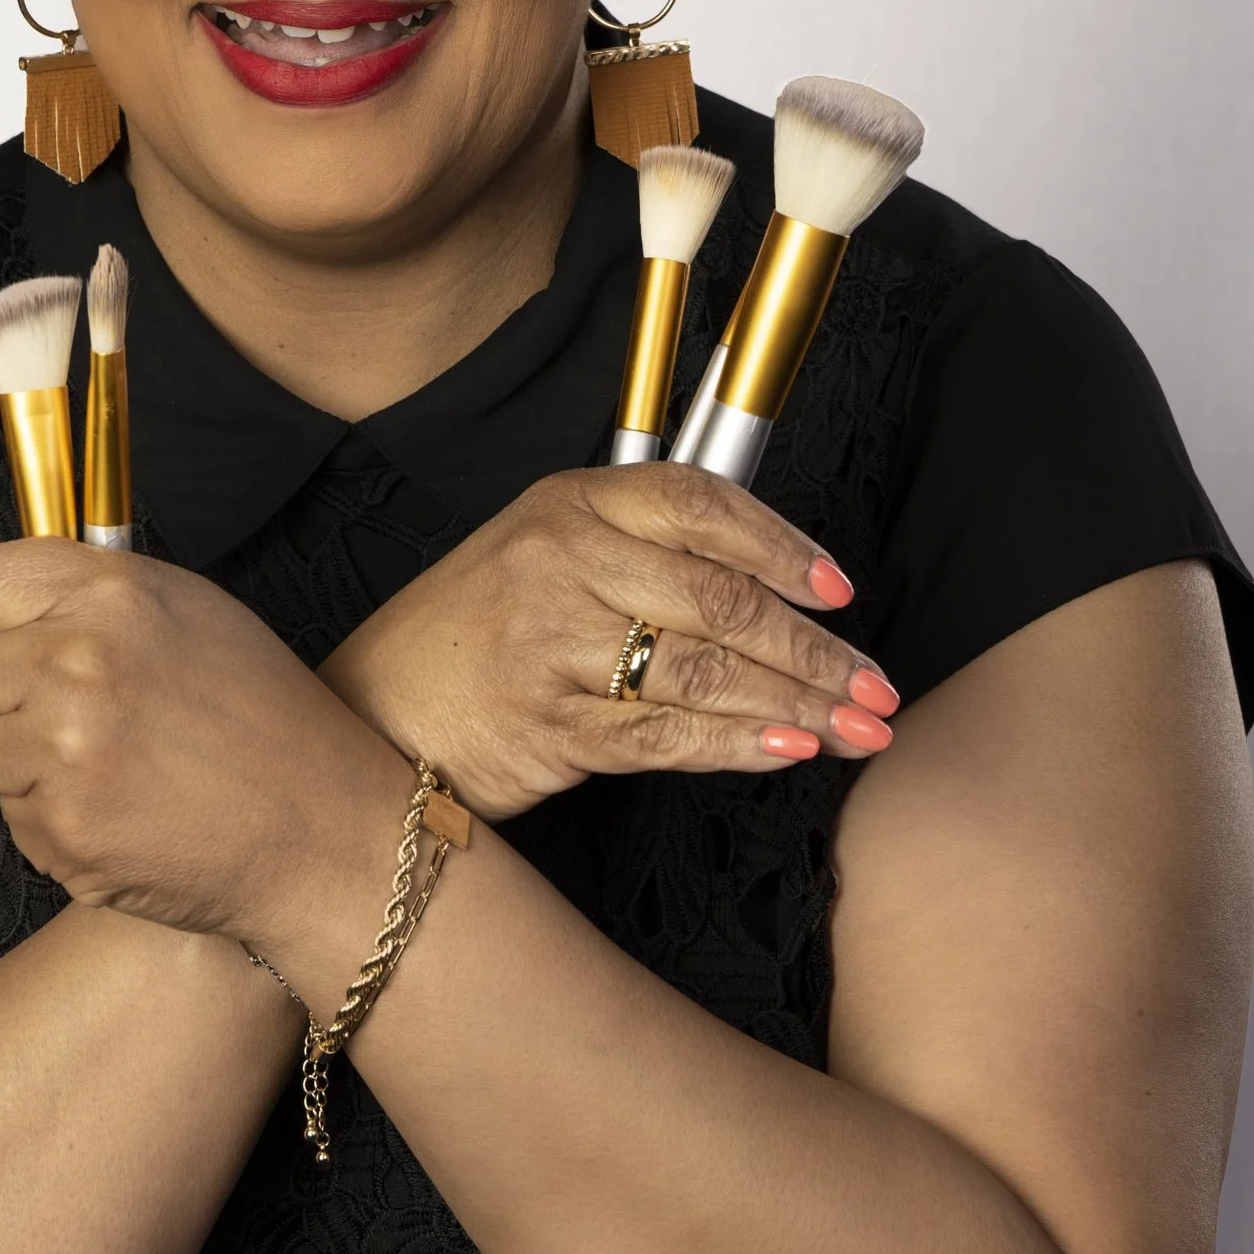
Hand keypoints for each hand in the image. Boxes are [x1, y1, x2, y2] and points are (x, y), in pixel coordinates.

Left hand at [0, 541, 406, 940]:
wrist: (320, 827)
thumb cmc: (260, 710)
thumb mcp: (182, 609)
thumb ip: (69, 583)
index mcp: (110, 596)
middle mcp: (76, 667)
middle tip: (74, 703)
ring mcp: (65, 755)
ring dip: (24, 756)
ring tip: (114, 759)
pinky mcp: (61, 832)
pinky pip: (12, 814)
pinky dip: (53, 815)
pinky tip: (123, 806)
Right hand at [319, 463, 898, 821]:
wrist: (375, 713)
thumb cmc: (477, 636)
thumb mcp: (546, 555)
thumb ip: (643, 554)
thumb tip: (777, 591)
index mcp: (571, 502)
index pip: (701, 502)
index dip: (782, 543)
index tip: (840, 588)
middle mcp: (561, 559)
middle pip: (721, 598)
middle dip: (816, 649)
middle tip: (878, 685)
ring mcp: (551, 641)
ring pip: (706, 670)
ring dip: (797, 704)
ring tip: (856, 729)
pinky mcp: (547, 723)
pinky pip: (666, 736)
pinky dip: (738, 746)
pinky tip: (788, 751)